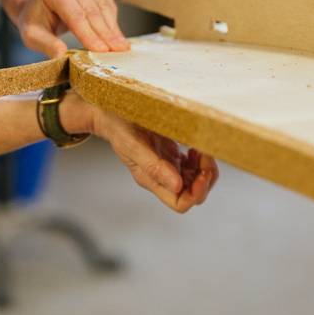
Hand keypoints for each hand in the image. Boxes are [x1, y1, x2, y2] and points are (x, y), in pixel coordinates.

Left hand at [16, 0, 129, 56]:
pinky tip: (116, 34)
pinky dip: (111, 19)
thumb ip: (46, 44)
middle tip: (118, 51)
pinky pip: (107, 1)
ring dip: (113, 28)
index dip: (90, 34)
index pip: (75, 15)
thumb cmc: (35, 20)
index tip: (102, 51)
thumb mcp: (32, 35)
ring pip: (103, 5)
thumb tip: (61, 54)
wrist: (38, 1)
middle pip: (92, 10)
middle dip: (106, 33)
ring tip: (122, 46)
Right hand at [62, 93, 218, 213]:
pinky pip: (192, 166)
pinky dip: (199, 159)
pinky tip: (193, 146)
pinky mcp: (169, 154)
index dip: (196, 193)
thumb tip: (177, 186)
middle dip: (205, 179)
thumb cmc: (118, 127)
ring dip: (204, 168)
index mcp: (150, 179)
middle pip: (192, 193)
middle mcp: (161, 177)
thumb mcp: (133, 145)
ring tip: (200, 149)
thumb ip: (154, 166)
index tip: (201, 172)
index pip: (180, 203)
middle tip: (205, 156)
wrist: (108, 111)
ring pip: (195, 180)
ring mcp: (166, 166)